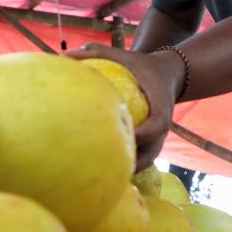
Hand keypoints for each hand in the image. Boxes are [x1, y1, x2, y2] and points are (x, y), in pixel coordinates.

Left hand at [69, 42, 185, 170]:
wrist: (166, 75)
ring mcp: (158, 140)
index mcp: (161, 111)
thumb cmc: (141, 65)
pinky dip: (124, 166)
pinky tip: (101, 172)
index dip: (142, 136)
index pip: (156, 128)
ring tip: (101, 179)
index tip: (123, 136)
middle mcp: (162, 130)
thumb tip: (65, 54)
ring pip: (145, 163)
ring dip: (126, 170)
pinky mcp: (151, 145)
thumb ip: (97, 52)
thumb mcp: (123, 55)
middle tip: (104, 169)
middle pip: (150, 154)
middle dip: (129, 163)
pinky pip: (139, 160)